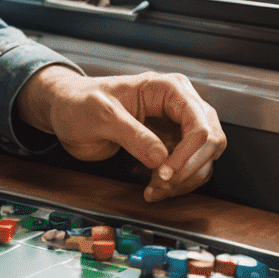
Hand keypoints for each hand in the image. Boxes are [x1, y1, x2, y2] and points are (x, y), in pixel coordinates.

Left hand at [15, 66, 225, 202]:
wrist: (67, 112)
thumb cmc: (80, 102)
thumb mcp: (102, 114)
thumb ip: (132, 134)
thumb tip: (161, 159)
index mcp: (168, 88)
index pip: (199, 122)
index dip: (188, 151)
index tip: (165, 173)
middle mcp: (179, 105)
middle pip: (211, 141)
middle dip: (189, 168)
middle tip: (161, 184)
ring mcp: (176, 126)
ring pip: (203, 159)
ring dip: (184, 180)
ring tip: (154, 189)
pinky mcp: (170, 146)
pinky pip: (188, 169)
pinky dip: (176, 184)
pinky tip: (153, 188)